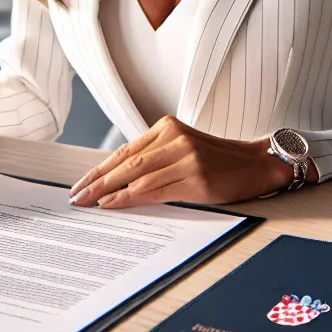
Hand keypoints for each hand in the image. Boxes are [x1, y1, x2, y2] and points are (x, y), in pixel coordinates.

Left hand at [67, 116, 297, 208]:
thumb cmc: (218, 160)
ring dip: (109, 192)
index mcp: (168, 127)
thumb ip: (154, 155)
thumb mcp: (184, 147)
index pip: (125, 150)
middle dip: (97, 181)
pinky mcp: (197, 180)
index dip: (99, 169)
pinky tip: (114, 204)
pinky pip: (155, 192)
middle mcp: (176, 139)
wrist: (256, 165)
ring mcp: (187, 159)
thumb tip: (115, 178)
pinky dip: (130, 199)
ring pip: (137, 177)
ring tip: (89, 203)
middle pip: (126, 163)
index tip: (80, 183)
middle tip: (75, 197)